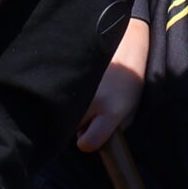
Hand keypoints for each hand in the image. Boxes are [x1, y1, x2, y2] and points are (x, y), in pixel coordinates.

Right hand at [76, 16, 150, 152]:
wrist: (126, 45)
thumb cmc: (129, 84)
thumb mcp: (129, 111)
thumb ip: (111, 129)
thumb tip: (84, 138)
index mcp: (112, 110)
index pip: (88, 142)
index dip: (88, 142)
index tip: (90, 136)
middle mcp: (95, 98)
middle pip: (72, 127)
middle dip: (78, 124)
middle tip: (91, 109)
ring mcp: (80, 84)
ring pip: (64, 111)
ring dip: (71, 108)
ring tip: (86, 93)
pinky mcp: (69, 71)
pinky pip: (58, 93)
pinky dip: (64, 93)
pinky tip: (76, 83)